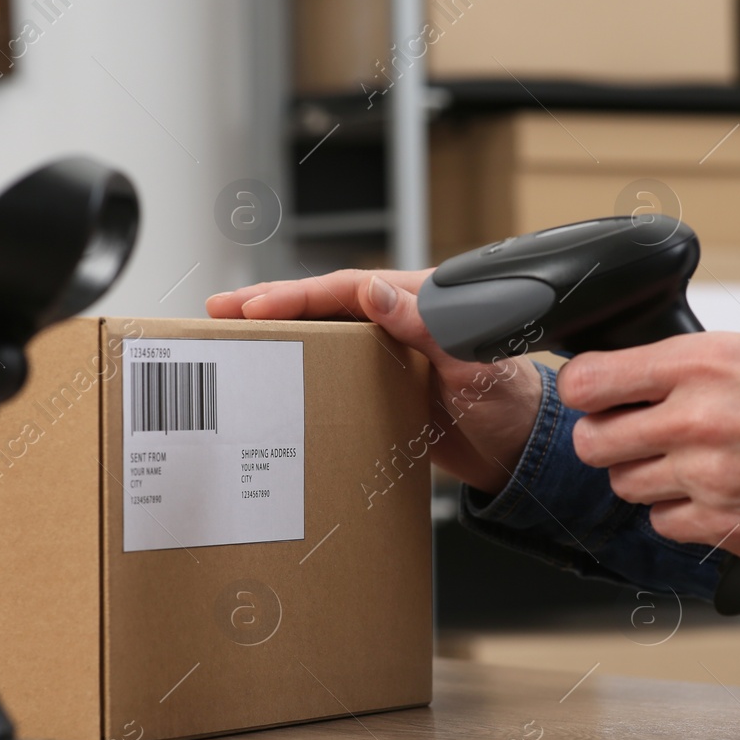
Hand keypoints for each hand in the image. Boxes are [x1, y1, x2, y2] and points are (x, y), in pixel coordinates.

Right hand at [206, 270, 542, 495]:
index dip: (298, 295)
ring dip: (279, 333)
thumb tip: (376, 292)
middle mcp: (398, 320)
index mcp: (420, 301)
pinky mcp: (381, 382)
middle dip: (270, 305)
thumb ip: (428, 325)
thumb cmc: (508, 401)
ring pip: (323, 333)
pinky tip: (271, 374)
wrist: (520, 450)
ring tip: (230, 336)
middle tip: (220, 310)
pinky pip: (334, 368)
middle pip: (324, 305)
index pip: (347, 289)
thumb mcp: (471, 362)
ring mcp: (387, 351)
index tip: (257, 306)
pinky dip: (300, 366)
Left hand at [558, 332, 739, 559]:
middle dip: (605, 439)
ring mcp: (704, 477)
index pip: (589, 381)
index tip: (591, 394)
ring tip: (682, 461)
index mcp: (697, 365)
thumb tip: (618, 376)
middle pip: (592, 442)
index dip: (584, 390)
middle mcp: (693, 420)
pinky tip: (707, 492)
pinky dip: (677, 511)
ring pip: (624, 485)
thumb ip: (676, 365)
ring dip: (643, 476)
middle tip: (629, 434)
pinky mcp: (719, 524)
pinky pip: (662, 522)